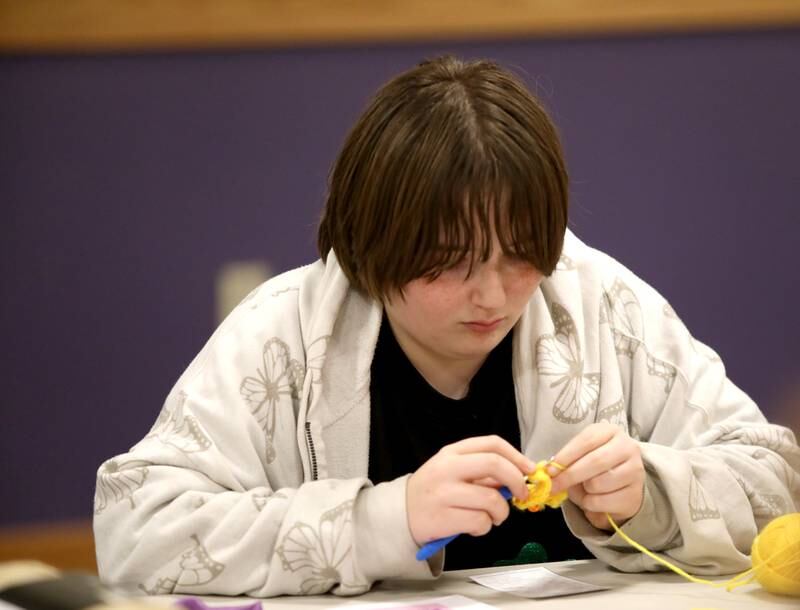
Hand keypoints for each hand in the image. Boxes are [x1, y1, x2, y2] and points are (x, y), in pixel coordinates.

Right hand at [406, 435, 534, 545]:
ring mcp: (444, 493)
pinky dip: (485, 527)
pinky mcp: (444, 518)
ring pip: (492, 499)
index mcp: (452, 452)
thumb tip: (518, 475)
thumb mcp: (453, 470)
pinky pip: (481, 522)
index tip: (529, 470)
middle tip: (521, 494)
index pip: (491, 443)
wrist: (401, 513)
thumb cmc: (434, 490)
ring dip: (501, 512)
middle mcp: (447, 468)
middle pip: (494, 464)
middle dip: (516, 481)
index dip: (517, 456)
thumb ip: (481, 469)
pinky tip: (474, 526)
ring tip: (493, 516)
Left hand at [549, 423, 644, 529]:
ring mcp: (635, 472)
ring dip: (583, 491)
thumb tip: (550, 474)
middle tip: (553, 486)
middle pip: (595, 462)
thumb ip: (568, 460)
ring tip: (584, 489)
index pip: (587, 441)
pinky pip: (602, 502)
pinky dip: (590, 504)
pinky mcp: (634, 495)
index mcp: (611, 431)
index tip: (549, 470)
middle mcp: (627, 448)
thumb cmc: (596, 465)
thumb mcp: (583, 454)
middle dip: (569, 475)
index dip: (566, 456)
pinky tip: (594, 499)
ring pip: (598, 484)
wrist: (623, 484)